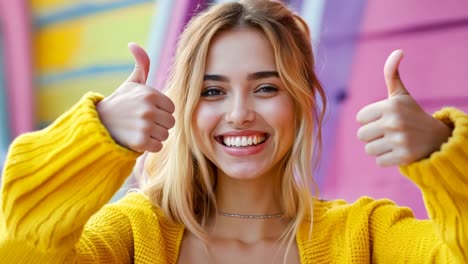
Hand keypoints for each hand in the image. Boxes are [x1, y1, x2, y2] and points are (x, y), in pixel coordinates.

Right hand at [96, 43, 174, 152]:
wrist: (98, 124)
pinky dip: (150, 146)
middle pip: (170, 123)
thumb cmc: (120, 103)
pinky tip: (138, 140)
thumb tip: (133, 44)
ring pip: (165, 135)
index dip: (161, 111)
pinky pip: (158, 146)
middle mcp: (148, 109)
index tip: (148, 111)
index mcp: (150, 94)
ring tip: (140, 130)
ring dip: (155, 136)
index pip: (171, 108)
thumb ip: (141, 65)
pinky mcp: (140, 142)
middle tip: (143, 122)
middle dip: (159, 124)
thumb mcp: (131, 83)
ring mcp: (145, 125)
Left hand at [356, 50, 451, 166]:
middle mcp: (395, 122)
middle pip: (362, 135)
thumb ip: (392, 74)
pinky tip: (398, 151)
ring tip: (393, 142)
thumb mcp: (401, 95)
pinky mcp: (404, 157)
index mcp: (391, 105)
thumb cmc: (412, 114)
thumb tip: (398, 51)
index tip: (384, 118)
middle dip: (372, 135)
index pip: (360, 118)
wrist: (437, 139)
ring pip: (368, 150)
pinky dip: (386, 159)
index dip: (369, 120)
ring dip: (378, 148)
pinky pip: (379, 161)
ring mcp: (400, 140)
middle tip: (389, 132)